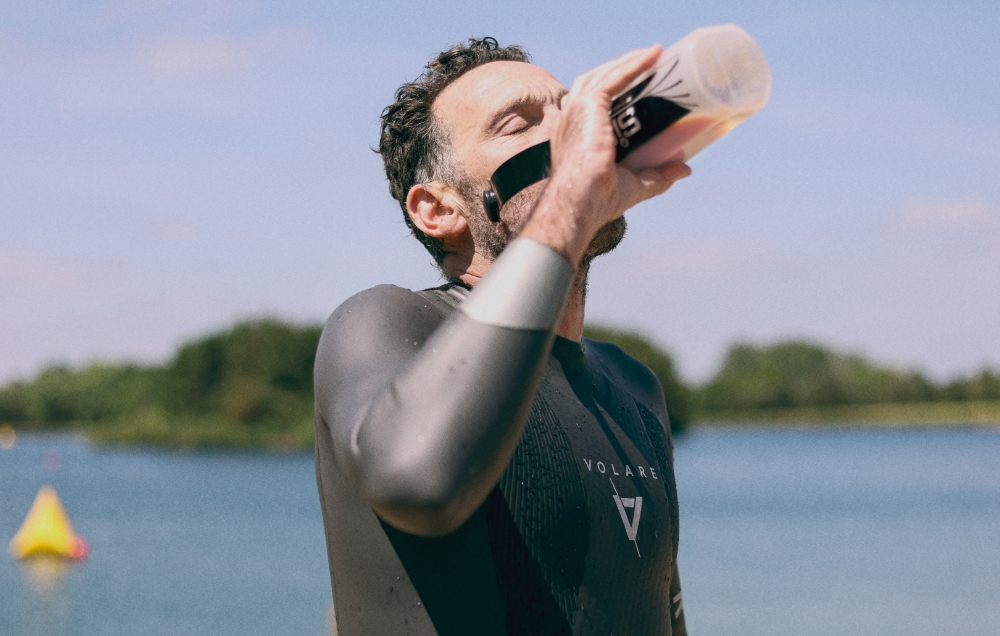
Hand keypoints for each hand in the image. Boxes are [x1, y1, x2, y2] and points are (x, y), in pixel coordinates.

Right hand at [520, 46, 691, 265]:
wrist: (581, 201)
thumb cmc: (599, 199)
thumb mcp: (635, 184)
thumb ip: (658, 175)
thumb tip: (685, 168)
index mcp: (576, 135)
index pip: (593, 104)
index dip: (615, 90)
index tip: (641, 85)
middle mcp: (573, 118)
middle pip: (599, 82)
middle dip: (624, 70)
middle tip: (653, 66)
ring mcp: (578, 109)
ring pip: (606, 74)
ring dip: (631, 62)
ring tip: (656, 55)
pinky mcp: (589, 104)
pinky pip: (615, 76)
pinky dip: (634, 64)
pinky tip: (654, 55)